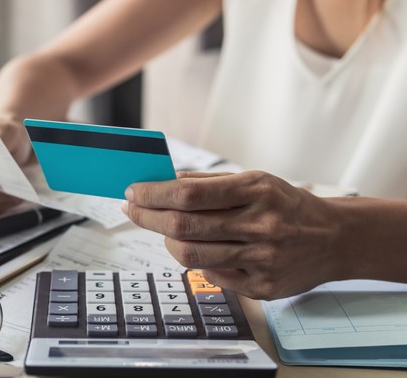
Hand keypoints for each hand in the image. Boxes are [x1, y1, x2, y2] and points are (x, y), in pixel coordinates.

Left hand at [121, 171, 344, 299]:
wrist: (335, 238)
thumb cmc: (287, 204)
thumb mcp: (255, 180)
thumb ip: (208, 183)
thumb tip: (163, 182)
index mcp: (256, 191)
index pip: (189, 194)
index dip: (154, 194)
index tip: (134, 191)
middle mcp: (260, 225)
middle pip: (184, 226)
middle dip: (147, 216)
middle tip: (132, 209)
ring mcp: (262, 260)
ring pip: (191, 255)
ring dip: (166, 240)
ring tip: (164, 229)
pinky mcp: (262, 287)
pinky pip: (210, 274)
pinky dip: (196, 259)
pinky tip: (198, 247)